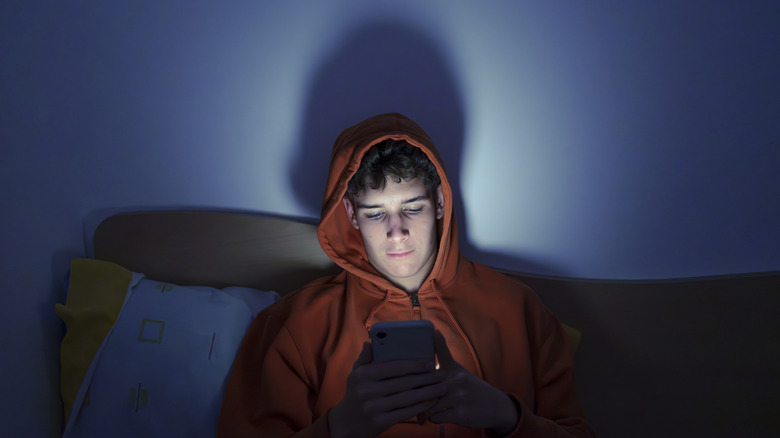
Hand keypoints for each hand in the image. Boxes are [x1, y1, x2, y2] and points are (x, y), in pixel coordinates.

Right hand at [328, 342, 445, 437]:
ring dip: (428, 392)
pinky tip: (431, 402)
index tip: (431, 363)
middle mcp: (367, 391)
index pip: (394, 367)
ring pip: (408, 397)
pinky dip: (421, 406)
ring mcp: (374, 407)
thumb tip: (370, 342)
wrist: (346, 424)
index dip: (415, 364)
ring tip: (441, 388)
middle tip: (441, 375)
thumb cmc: (355, 394)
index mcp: (363, 375)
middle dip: (426, 378)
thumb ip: (365, 358)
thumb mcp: (355, 375)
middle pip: (404, 382)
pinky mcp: (381, 422)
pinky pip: (406, 412)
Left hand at [417, 331, 518, 435]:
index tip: (435, 331)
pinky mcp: (461, 414)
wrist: (496, 407)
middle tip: (405, 398)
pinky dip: (431, 418)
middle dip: (415, 392)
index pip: (444, 352)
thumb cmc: (471, 389)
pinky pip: (436, 417)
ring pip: (429, 403)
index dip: (439, 341)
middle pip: (427, 383)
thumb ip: (441, 369)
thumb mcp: (459, 374)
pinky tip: (433, 417)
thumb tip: (418, 372)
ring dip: (422, 410)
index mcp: (454, 369)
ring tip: (420, 414)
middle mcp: (457, 380)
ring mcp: (459, 397)